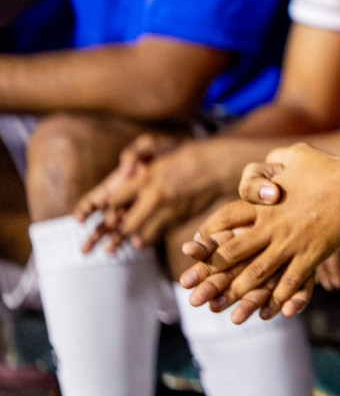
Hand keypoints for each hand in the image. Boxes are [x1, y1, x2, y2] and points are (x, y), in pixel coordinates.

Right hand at [73, 133, 196, 252]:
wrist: (202, 156)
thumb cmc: (173, 148)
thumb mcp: (153, 144)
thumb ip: (135, 153)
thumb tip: (124, 171)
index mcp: (122, 181)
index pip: (97, 197)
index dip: (86, 208)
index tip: (80, 218)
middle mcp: (130, 197)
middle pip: (106, 217)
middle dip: (96, 231)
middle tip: (85, 247)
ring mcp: (144, 206)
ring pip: (124, 227)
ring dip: (114, 239)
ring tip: (108, 251)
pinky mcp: (161, 211)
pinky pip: (146, 227)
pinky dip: (140, 237)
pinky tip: (138, 246)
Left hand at [179, 143, 339, 319]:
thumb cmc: (330, 167)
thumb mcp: (298, 154)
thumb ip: (279, 157)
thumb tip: (271, 155)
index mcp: (264, 203)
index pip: (225, 219)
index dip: (207, 235)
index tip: (194, 249)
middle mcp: (271, 225)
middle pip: (235, 252)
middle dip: (214, 275)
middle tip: (198, 294)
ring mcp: (291, 242)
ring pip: (259, 272)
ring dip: (243, 292)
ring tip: (231, 310)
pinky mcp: (312, 254)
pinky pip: (292, 280)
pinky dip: (281, 297)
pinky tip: (274, 310)